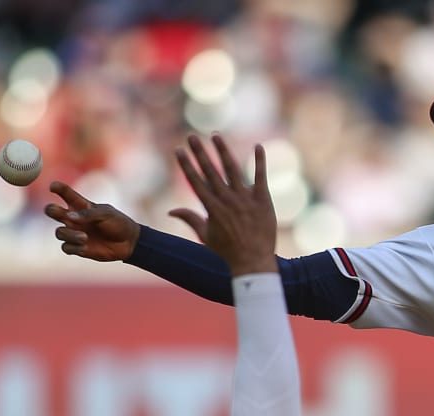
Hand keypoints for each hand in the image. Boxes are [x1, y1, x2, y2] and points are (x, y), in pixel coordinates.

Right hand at [45, 183, 140, 260]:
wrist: (128, 243)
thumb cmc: (118, 223)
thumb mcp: (106, 214)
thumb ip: (88, 214)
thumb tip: (69, 216)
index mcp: (81, 205)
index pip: (65, 193)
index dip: (57, 188)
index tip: (53, 186)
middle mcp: (74, 218)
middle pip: (53, 211)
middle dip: (52, 210)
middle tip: (59, 212)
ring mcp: (74, 233)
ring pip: (59, 233)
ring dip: (69, 235)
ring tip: (84, 237)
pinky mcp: (77, 248)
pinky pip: (66, 248)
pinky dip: (73, 247)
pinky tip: (85, 246)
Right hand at [168, 134, 276, 275]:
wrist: (252, 262)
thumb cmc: (227, 251)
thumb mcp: (205, 235)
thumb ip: (190, 219)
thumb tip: (170, 211)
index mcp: (212, 208)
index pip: (195, 181)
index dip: (186, 165)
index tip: (178, 150)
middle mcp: (227, 200)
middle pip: (210, 171)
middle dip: (199, 152)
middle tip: (191, 136)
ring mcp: (245, 199)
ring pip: (232, 169)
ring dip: (223, 151)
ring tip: (215, 136)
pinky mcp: (262, 200)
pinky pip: (261, 176)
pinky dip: (260, 161)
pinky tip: (258, 146)